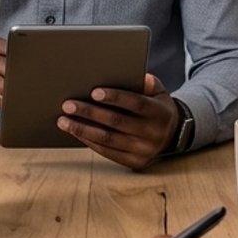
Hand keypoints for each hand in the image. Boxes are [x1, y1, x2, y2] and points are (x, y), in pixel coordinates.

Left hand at [59, 74, 178, 169]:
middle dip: (89, 113)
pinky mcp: (135, 162)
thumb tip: (131, 74)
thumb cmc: (157, 107)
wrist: (173, 135)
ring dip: (83, 129)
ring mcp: (144, 150)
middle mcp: (153, 133)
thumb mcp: (159, 91)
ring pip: (108, 139)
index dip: (115, 97)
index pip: (136, 103)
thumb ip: (146, 82)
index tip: (93, 92)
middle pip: (116, 122)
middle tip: (68, 105)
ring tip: (64, 120)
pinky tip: (76, 132)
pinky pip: (108, 153)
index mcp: (159, 112)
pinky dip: (89, 142)